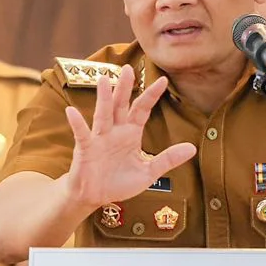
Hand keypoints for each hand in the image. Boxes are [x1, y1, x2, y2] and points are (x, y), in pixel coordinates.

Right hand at [62, 72, 192, 208]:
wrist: (94, 197)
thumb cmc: (119, 182)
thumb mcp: (148, 173)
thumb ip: (168, 159)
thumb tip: (192, 149)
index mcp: (131, 133)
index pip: (142, 109)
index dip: (152, 95)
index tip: (163, 80)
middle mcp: (115, 131)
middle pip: (121, 105)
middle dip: (125, 87)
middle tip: (128, 68)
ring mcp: (99, 138)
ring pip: (102, 114)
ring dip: (104, 98)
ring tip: (104, 79)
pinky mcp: (85, 149)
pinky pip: (81, 134)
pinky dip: (77, 123)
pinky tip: (72, 111)